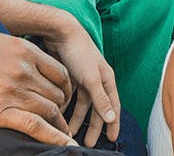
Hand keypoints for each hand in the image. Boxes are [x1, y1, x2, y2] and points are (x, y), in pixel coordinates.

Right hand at [0, 30, 77, 145]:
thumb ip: (15, 52)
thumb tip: (27, 63)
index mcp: (23, 49)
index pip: (60, 74)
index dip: (66, 90)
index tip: (63, 100)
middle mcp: (22, 69)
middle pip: (57, 94)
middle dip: (63, 110)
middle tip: (62, 122)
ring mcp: (11, 90)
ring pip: (50, 111)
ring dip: (60, 126)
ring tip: (64, 138)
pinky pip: (36, 126)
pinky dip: (54, 138)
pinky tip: (64, 146)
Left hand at [45, 19, 120, 146]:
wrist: (60, 32)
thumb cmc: (80, 52)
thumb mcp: (92, 78)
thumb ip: (101, 99)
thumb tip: (111, 118)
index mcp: (106, 80)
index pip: (113, 106)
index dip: (113, 123)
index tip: (112, 139)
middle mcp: (96, 80)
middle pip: (97, 108)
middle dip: (93, 126)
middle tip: (89, 143)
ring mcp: (83, 78)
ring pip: (82, 104)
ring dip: (77, 119)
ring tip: (70, 133)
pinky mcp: (70, 76)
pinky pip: (71, 97)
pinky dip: (67, 107)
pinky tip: (60, 116)